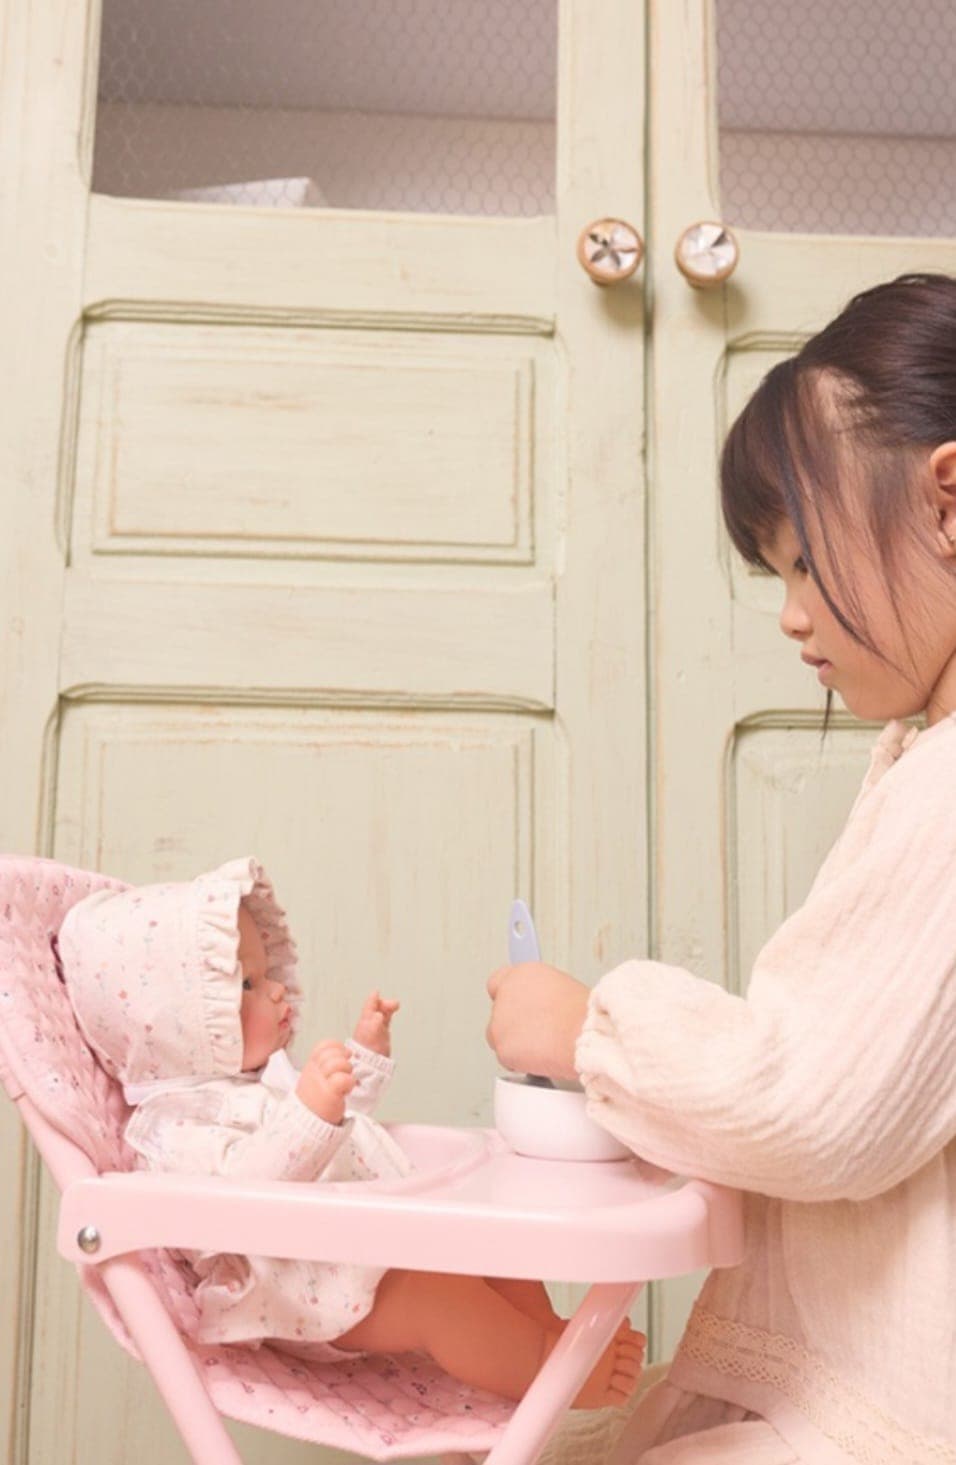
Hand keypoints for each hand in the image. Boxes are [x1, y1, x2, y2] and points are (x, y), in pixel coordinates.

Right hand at [296, 1039, 354, 1123]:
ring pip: (338, 1063)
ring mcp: (320, 1082)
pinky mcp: (329, 1094)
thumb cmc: (315, 1102)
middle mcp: (314, 1072)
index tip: (343, 1056)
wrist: (305, 1124)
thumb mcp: (314, 1078)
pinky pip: (343, 1078)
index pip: (324, 1045)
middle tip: (345, 1071)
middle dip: (344, 1058)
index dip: (337, 1047)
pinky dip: (349, 1082)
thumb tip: (345, 1052)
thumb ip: (325, 1065)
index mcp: (311, 1066)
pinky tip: (347, 1090)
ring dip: (347, 1070)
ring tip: (346, 1081)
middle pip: (332, 1052)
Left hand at [352, 990, 399, 1055]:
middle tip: (394, 1004)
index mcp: (365, 1022)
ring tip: (395, 1005)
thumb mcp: (370, 1036)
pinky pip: (386, 1020)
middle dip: (385, 1003)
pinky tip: (392, 1012)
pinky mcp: (382, 1035)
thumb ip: (374, 1024)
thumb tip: (378, 1015)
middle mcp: (370, 1024)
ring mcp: (376, 1029)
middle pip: (377, 1008)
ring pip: (382, 1013)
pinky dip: (389, 1014)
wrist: (371, 1065)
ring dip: (388, 1007)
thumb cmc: (367, 1051)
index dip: (373, 998)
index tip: (377, 991)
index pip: (369, 1006)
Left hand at [486, 962, 589, 1081]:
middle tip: (536, 1034)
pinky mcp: (502, 1047)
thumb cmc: (585, 1015)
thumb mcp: (563, 989)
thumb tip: (538, 1007)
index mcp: (523, 974)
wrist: (586, 1035)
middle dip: (513, 1025)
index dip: (508, 999)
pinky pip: (506, 1059)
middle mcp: (507, 993)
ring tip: (543, 1048)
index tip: (515, 1009)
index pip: (498, 983)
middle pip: (498, 1013)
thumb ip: (540, 995)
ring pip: (499, 1037)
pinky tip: (541, 1059)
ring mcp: (500, 1020)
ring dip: (515, 1044)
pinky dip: (520, 1063)